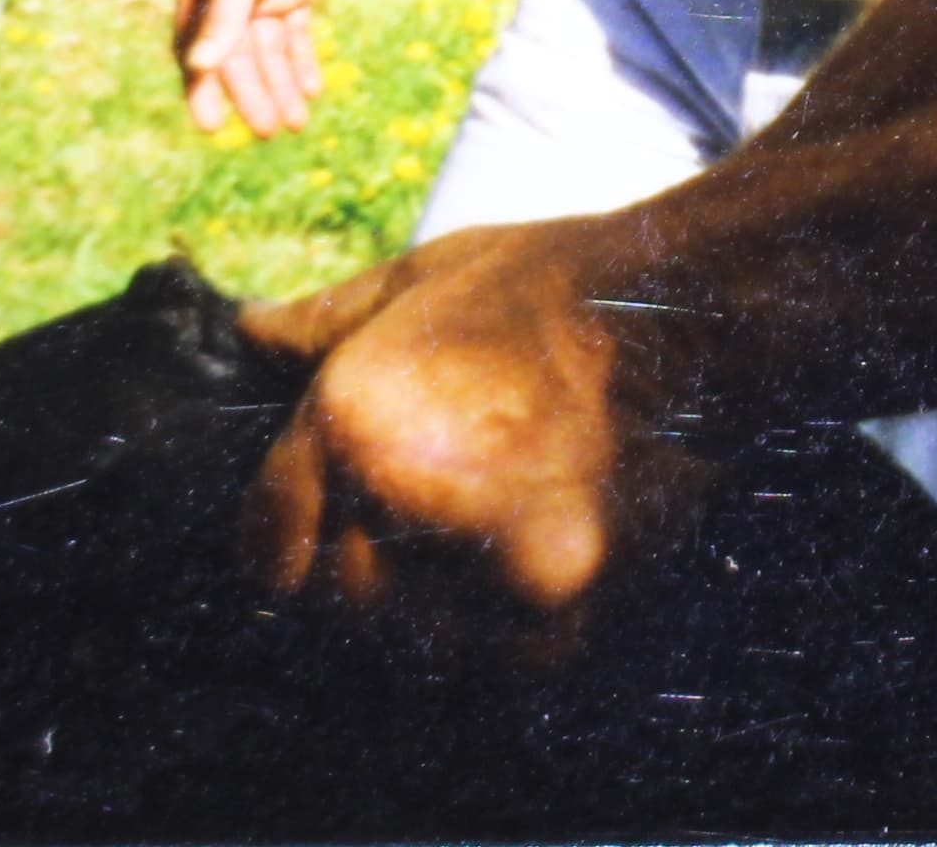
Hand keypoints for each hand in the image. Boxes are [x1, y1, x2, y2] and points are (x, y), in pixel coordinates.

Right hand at [172, 0, 375, 134]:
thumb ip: (226, 11)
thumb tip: (200, 66)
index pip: (197, 41)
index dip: (204, 84)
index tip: (211, 126)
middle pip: (235, 50)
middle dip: (251, 91)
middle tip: (268, 131)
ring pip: (266, 47)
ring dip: (279, 83)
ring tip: (295, 121)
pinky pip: (293, 32)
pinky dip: (301, 60)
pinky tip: (313, 89)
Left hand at [241, 228, 720, 657]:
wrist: (689, 304)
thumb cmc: (555, 285)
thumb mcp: (427, 274)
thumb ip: (328, 323)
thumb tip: (247, 337)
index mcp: (343, 418)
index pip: (263, 547)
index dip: (288, 553)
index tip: (328, 548)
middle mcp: (390, 492)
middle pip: (339, 604)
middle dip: (375, 585)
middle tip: (433, 546)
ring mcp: (469, 550)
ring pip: (417, 644)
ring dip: (445, 620)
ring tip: (491, 555)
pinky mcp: (550, 595)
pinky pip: (501, 662)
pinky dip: (515, 639)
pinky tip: (540, 573)